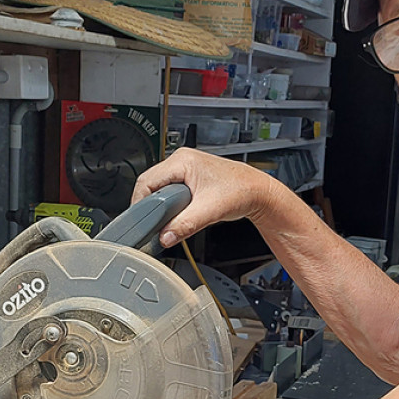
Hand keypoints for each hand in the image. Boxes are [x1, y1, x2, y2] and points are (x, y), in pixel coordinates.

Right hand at [132, 147, 278, 246]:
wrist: (258, 192)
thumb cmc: (242, 191)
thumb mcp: (209, 212)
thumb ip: (184, 226)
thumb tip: (164, 237)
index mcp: (183, 161)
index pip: (146, 181)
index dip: (140, 203)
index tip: (140, 222)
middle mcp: (182, 160)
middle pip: (151, 184)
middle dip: (150, 206)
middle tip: (154, 224)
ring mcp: (185, 167)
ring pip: (160, 188)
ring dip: (161, 206)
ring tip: (167, 220)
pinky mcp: (190, 177)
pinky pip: (170, 190)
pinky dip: (170, 204)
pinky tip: (175, 214)